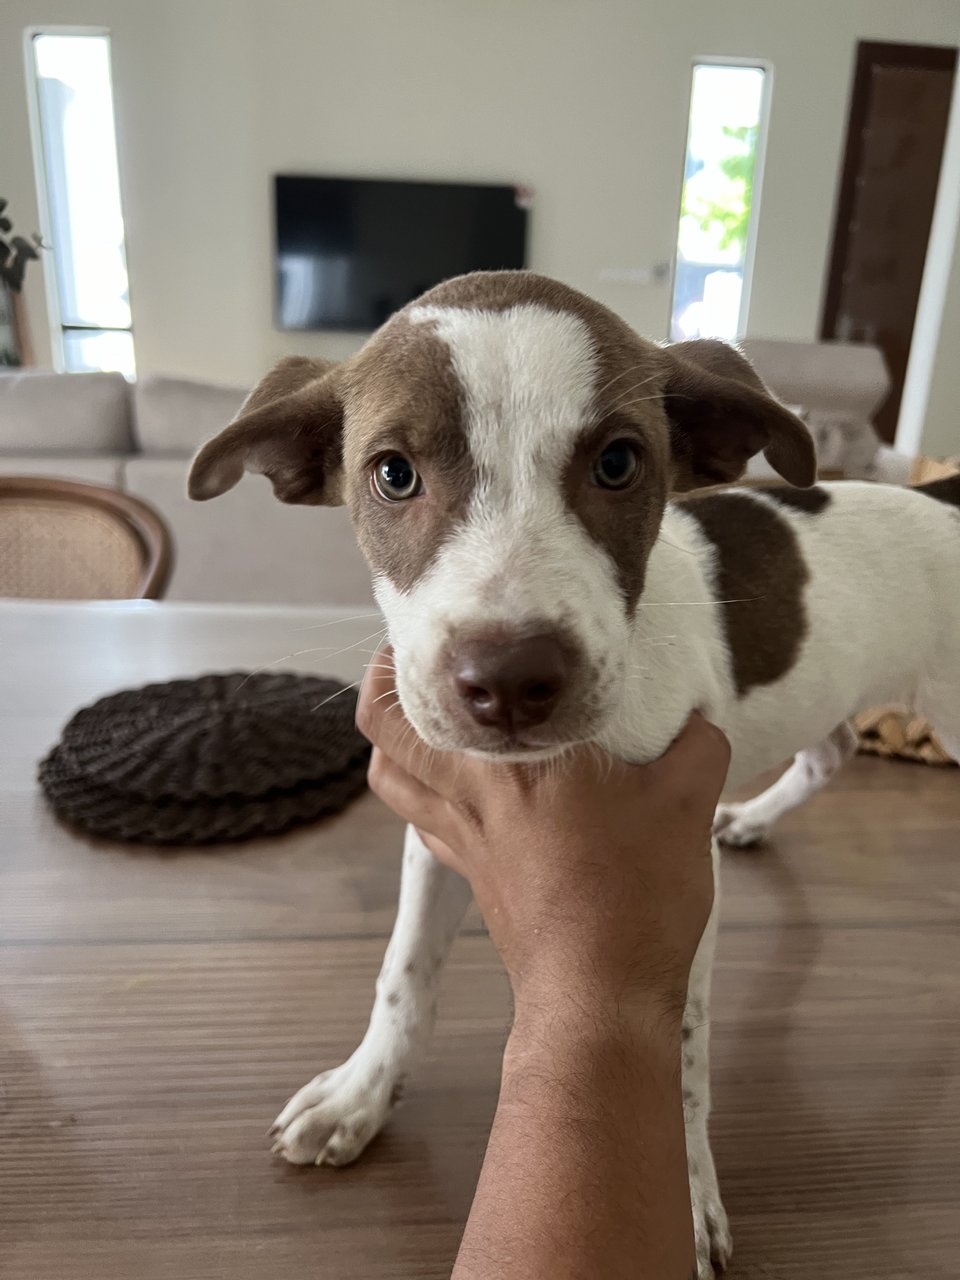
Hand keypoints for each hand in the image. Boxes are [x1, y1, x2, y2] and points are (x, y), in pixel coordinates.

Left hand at [357, 649, 729, 1018]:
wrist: (599, 996)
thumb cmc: (635, 895)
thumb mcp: (685, 803)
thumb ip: (696, 746)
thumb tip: (701, 723)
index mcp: (510, 760)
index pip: (431, 693)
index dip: (411, 653)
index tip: (435, 625)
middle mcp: (470, 793)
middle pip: (383, 735)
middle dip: (381, 691)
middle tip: (413, 664)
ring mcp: (465, 839)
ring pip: (394, 782)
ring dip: (395, 747)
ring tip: (429, 720)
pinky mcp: (475, 876)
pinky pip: (428, 823)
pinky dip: (427, 796)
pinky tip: (466, 790)